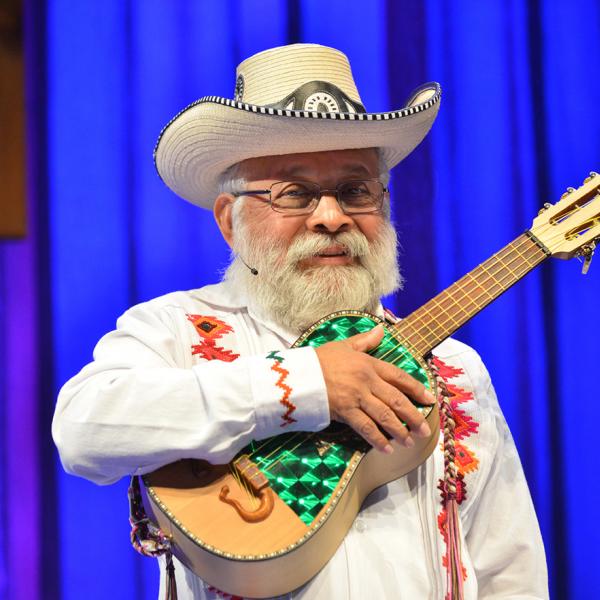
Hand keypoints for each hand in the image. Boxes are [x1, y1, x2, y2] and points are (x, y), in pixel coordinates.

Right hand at [315, 325, 435, 453]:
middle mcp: (366, 380)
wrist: (297, 374)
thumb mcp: (343, 346)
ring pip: (385, 415)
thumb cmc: (319, 360)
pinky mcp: (345, 411)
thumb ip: (364, 340)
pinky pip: (366, 428)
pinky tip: (387, 449)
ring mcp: (357, 397)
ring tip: (409, 442)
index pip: (398, 376)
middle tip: (424, 430)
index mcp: (368, 364)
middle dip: (413, 416)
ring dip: (399, 430)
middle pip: (396, 400)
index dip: (416, 388)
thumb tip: (382, 330)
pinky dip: (378, 440)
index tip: (429, 399)